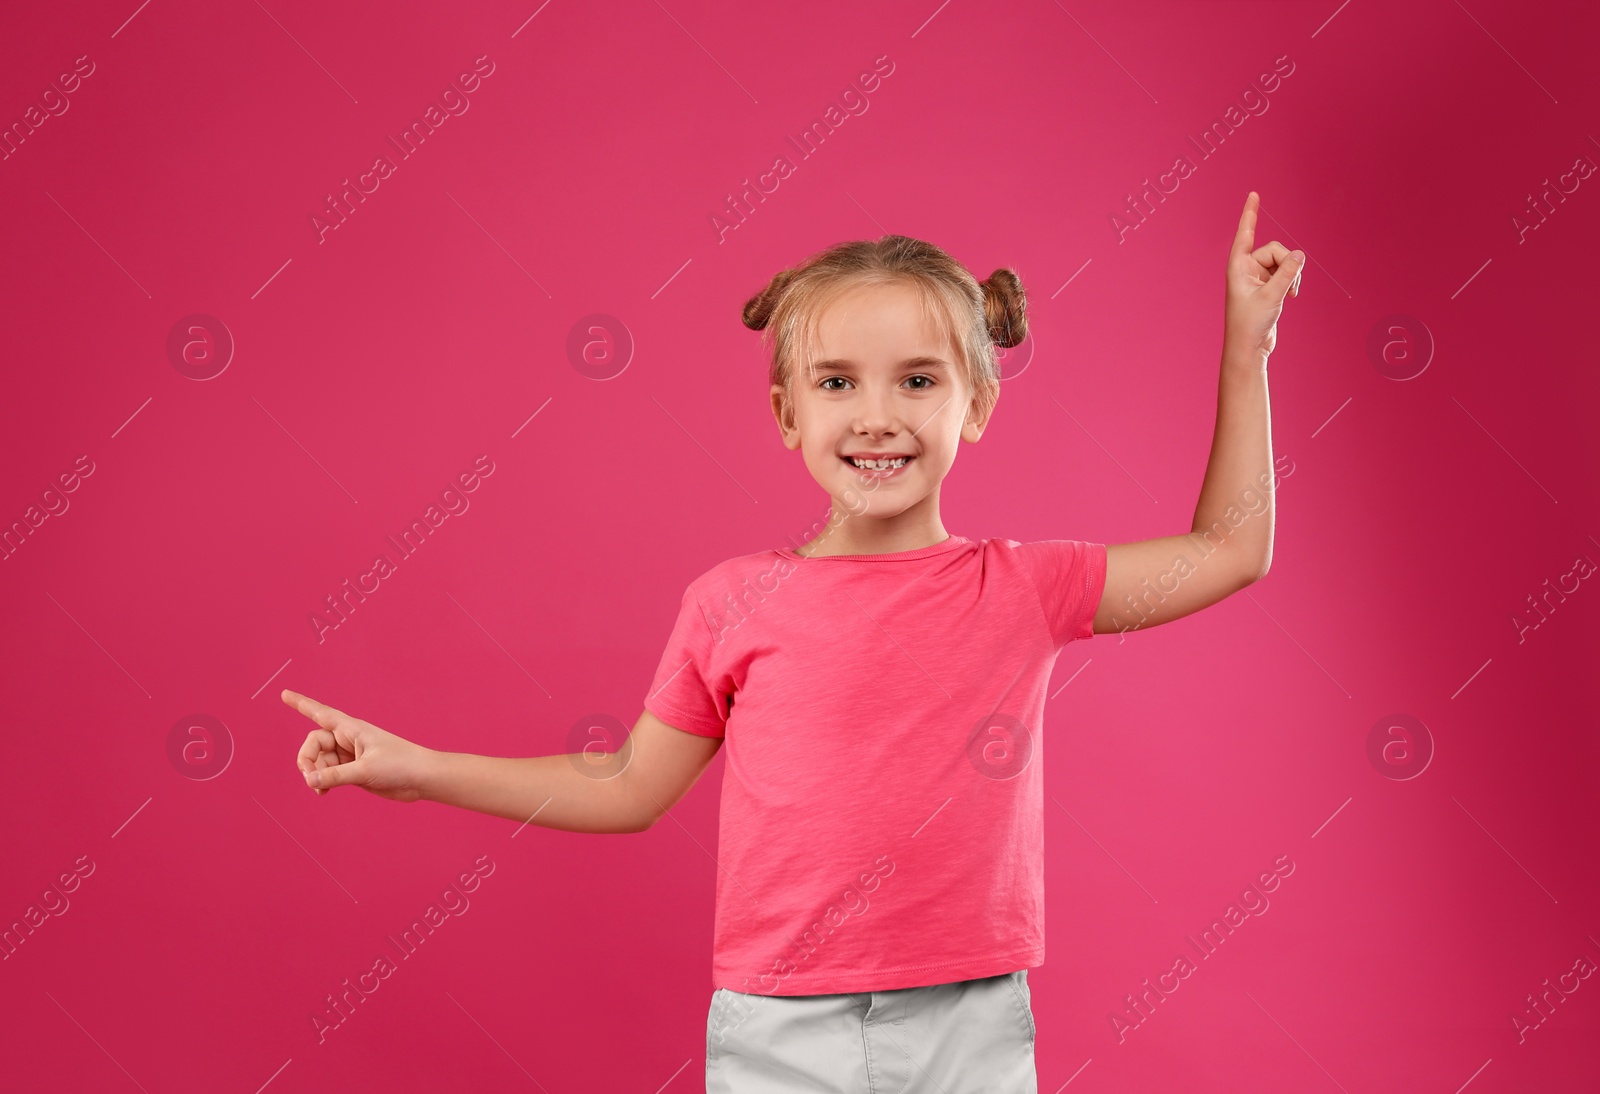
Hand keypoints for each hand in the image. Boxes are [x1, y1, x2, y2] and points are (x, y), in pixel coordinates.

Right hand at [282, 688, 431, 801]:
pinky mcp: (353, 771)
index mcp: (351, 729)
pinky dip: (322, 782)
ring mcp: (349, 755)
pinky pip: (328, 773)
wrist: (421, 778)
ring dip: (315, 775)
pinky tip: (322, 792)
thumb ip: (335, 776)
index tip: (284, 694)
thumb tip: (309, 780)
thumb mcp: (365, 770)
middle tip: (310, 779)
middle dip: (307, 760)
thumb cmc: (400, 765)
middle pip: (313, 744)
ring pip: (319, 761)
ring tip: (321, 790)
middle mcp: (348, 739)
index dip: (301, 704)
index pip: (320, 713)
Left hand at [1224, 191, 1304, 359]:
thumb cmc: (1250, 324)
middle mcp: (1246, 268)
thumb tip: (1300, 253)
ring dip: (1292, 275)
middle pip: (1275, 249)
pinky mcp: (1268, 286)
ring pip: (1284, 261)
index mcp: (1238, 266)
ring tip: (1289, 294)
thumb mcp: (1272, 296)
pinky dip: (1292, 281)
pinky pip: (1287, 272)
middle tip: (1289, 287)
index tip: (1253, 194)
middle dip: (1287, 264)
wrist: (1250, 347)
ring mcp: (1258, 277)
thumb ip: (1287, 273)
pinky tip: (1291, 296)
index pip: (1245, 233)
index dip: (1250, 213)